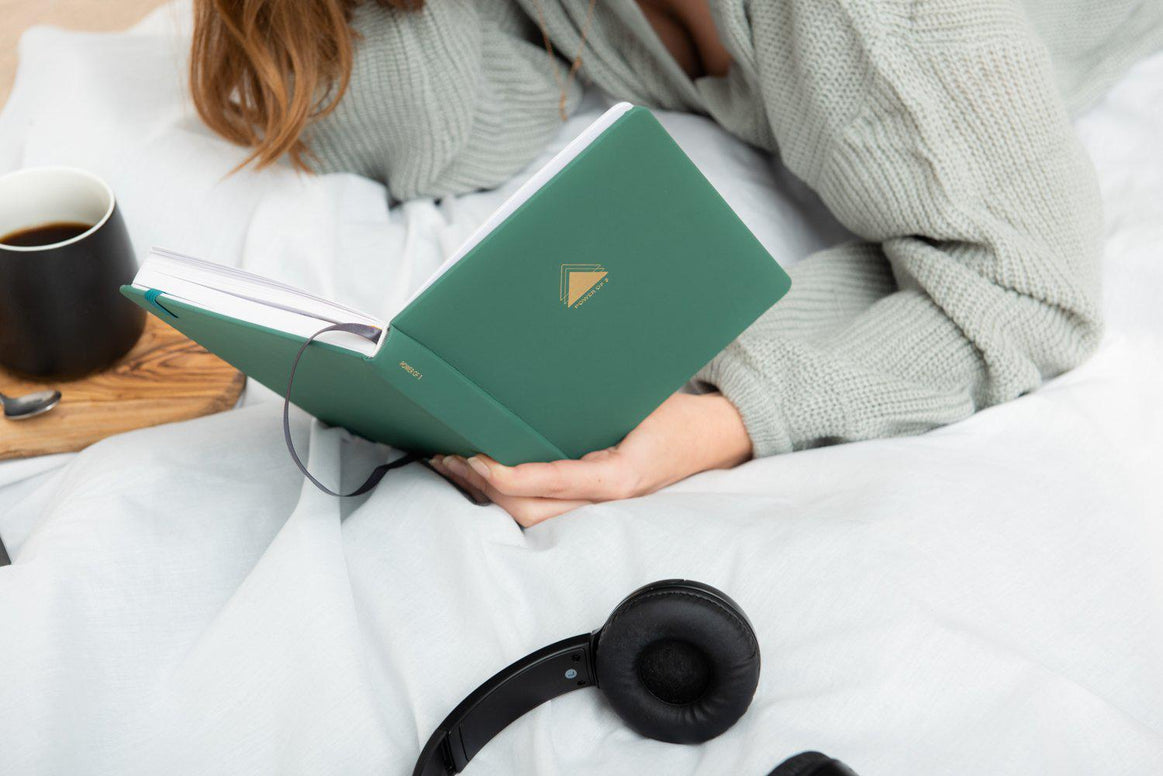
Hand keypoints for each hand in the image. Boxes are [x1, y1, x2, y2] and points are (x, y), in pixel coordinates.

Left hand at [428, 392, 751, 526]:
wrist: (714, 435)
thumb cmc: (675, 412)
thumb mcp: (639, 396)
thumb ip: (592, 396)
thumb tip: (538, 368)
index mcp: (619, 475)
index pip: (552, 484)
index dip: (509, 477)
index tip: (477, 459)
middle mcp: (608, 500)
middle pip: (532, 511)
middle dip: (484, 488)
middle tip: (449, 457)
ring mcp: (601, 507)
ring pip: (534, 516)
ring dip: (490, 495)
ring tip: (453, 467)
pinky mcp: (595, 502)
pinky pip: (547, 507)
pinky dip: (511, 494)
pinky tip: (483, 476)